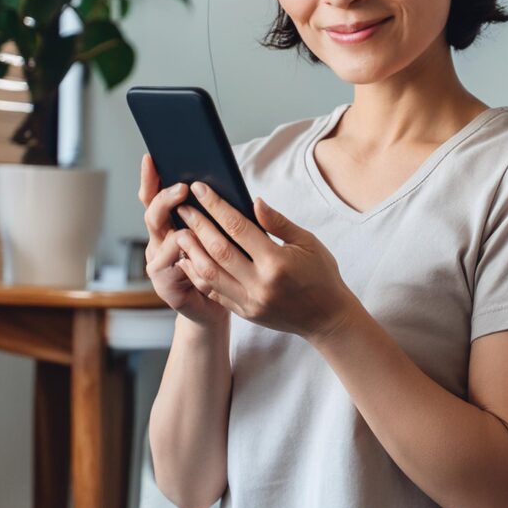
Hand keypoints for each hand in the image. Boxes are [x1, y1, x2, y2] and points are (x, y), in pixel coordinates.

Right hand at [137, 154, 228, 328]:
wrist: (217, 308)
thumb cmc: (223, 267)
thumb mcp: (222, 234)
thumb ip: (217, 212)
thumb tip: (221, 180)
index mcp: (169, 226)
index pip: (154, 197)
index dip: (150, 178)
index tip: (151, 157)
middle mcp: (158, 241)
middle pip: (153, 212)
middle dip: (165, 196)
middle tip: (182, 186)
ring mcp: (158, 262)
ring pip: (160, 234)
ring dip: (171, 215)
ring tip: (182, 199)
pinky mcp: (164, 283)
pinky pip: (170, 261)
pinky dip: (180, 247)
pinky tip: (188, 235)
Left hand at [173, 181, 358, 340]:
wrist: (327, 318)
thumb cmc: (321, 275)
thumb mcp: (307, 242)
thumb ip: (278, 222)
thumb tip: (254, 201)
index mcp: (277, 262)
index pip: (238, 227)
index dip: (216, 206)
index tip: (200, 189)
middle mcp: (259, 284)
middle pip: (218, 249)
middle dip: (197, 225)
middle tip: (182, 207)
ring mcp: (250, 302)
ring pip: (209, 273)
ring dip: (192, 251)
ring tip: (180, 232)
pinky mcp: (244, 312)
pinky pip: (213, 292)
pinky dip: (198, 274)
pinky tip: (189, 259)